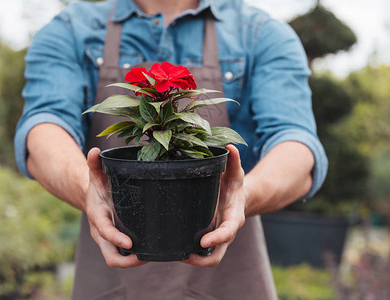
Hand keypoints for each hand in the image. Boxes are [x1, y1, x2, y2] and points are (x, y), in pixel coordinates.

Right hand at [85, 147, 146, 267]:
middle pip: (111, 258)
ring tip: (155, 255)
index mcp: (97, 216)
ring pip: (119, 260)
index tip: (131, 244)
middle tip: (147, 257)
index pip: (105, 232)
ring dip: (135, 262)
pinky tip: (154, 250)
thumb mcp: (96, 174)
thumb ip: (95, 164)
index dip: (117, 239)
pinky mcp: (118, 242)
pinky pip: (126, 256)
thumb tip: (95, 150)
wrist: (92, 197)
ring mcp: (110, 241)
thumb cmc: (98, 185)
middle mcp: (102, 233)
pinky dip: (137, 257)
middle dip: (128, 262)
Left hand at [183, 144, 245, 266]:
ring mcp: (216, 239)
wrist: (236, 196)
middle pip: (217, 256)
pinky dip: (188, 253)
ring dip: (192, 260)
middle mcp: (225, 232)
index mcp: (233, 217)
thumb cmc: (233, 184)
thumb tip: (230, 147)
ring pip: (208, 259)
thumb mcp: (235, 172)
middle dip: (201, 260)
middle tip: (183, 256)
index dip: (217, 238)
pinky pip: (200, 253)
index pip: (227, 232)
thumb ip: (234, 161)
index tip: (203, 242)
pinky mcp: (207, 239)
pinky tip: (172, 247)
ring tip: (174, 254)